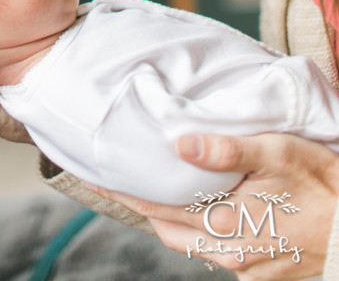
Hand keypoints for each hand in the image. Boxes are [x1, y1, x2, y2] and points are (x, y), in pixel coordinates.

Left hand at [87, 132, 338, 277]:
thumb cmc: (326, 186)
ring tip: (147, 190)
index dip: (124, 192)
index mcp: (228, 224)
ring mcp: (246, 266)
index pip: (158, 207)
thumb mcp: (280, 153)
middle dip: (139, 205)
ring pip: (189, 243)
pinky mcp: (261, 270)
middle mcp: (230, 253)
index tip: (95, 175)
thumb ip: (228, 150)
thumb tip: (178, 142)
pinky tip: (195, 207)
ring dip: (166, 218)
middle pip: (167, 229)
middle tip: (114, 179)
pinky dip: (195, 227)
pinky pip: (214, 249)